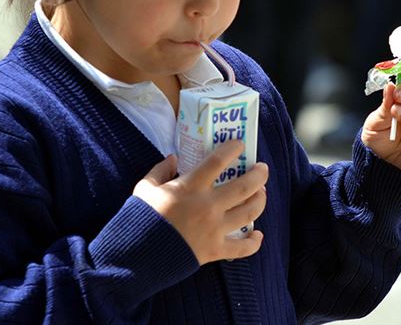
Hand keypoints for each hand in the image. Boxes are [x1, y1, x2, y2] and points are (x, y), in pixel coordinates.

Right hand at [132, 140, 267, 264]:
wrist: (137, 255)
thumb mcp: (145, 188)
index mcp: (190, 187)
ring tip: (262, 193)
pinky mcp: (215, 250)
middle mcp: (208, 205)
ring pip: (249, 212)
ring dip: (261, 201)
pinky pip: (242, 248)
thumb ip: (160, 170)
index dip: (232, 149)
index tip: (240, 144)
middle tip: (263, 168)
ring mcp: (214, 228)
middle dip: (259, 175)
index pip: (218, 161)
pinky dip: (253, 242)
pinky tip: (258, 234)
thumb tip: (172, 158)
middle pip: (244, 186)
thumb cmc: (140, 218)